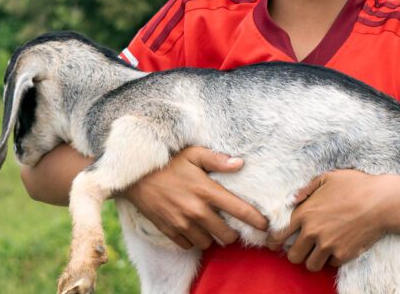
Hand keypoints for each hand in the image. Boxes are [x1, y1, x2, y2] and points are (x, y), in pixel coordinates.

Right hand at [121, 146, 268, 249]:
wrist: (135, 176)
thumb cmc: (167, 161)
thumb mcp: (193, 154)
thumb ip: (217, 160)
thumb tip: (240, 164)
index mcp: (207, 191)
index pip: (240, 210)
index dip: (256, 221)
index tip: (265, 225)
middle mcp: (197, 210)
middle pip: (226, 235)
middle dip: (232, 232)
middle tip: (231, 225)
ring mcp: (182, 223)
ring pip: (208, 243)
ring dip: (212, 237)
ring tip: (210, 225)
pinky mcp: (169, 230)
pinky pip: (188, 245)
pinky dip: (193, 240)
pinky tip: (193, 228)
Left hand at [267, 170, 398, 271]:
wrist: (382, 201)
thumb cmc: (356, 185)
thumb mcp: (328, 178)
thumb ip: (306, 189)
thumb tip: (293, 200)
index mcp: (304, 213)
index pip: (278, 235)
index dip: (274, 242)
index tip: (277, 244)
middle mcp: (312, 232)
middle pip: (293, 256)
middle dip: (296, 253)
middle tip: (303, 248)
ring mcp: (328, 245)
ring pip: (310, 265)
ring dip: (314, 259)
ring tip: (320, 251)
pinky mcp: (343, 254)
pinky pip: (331, 264)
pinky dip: (333, 259)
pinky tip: (338, 247)